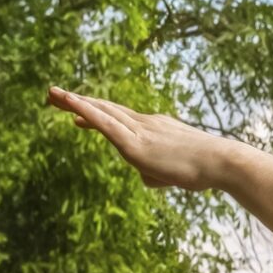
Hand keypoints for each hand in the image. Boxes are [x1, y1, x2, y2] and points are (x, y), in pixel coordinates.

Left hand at [46, 88, 239, 190]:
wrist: (220, 162)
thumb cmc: (206, 170)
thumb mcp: (177, 173)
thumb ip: (158, 173)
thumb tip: (149, 178)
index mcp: (157, 129)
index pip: (122, 119)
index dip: (98, 113)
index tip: (77, 112)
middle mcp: (146, 124)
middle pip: (106, 109)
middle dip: (80, 102)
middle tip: (55, 94)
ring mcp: (140, 131)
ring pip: (102, 112)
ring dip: (75, 102)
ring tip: (52, 94)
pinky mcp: (134, 143)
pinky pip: (104, 123)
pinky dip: (85, 111)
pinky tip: (69, 104)